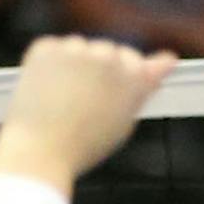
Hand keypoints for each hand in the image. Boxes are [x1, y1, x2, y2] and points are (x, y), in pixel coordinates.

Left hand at [0, 36, 175, 196]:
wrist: (39, 155)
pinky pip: (52, 50)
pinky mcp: (46, 48)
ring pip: (79, 49)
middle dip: (100, 71)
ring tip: (62, 104)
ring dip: (73, 66)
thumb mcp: (123, 124)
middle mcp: (109, 56)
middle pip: (110, 53)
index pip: (146, 62)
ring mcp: (77, 49)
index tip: (118, 91)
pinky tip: (45, 93)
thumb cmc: (82, 149)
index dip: (131, 77)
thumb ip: (142, 88)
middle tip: (83, 106)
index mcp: (134, 77)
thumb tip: (165, 61)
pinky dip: (48, 66)